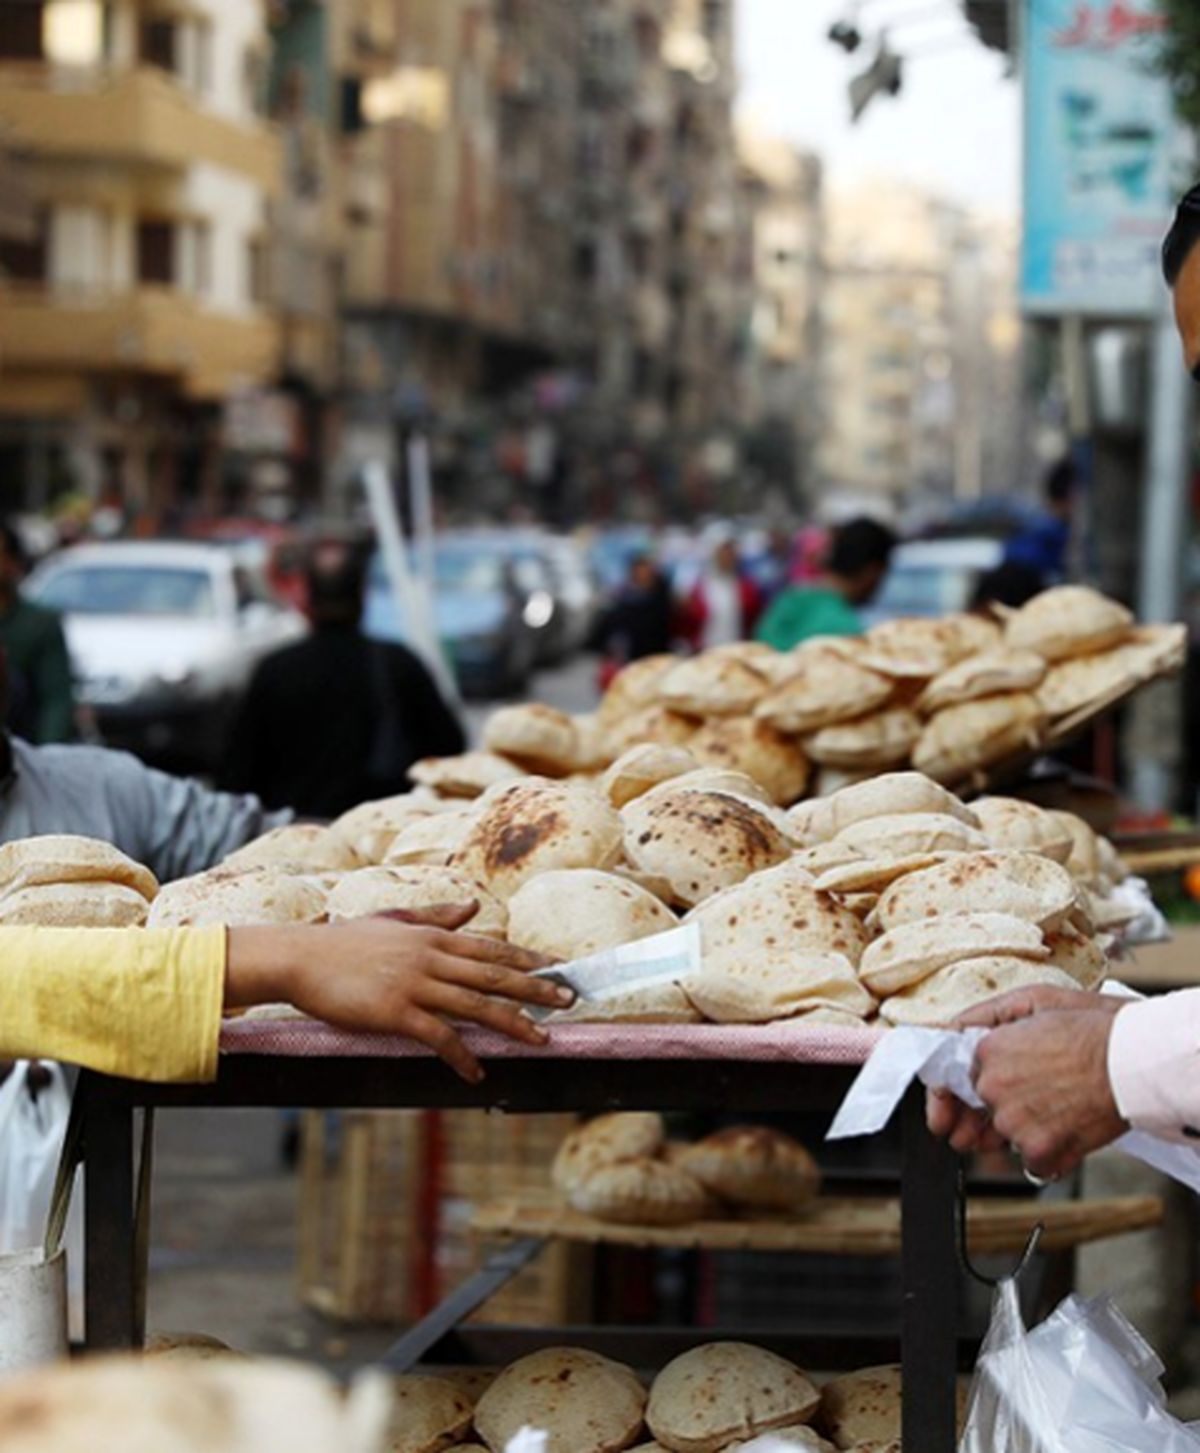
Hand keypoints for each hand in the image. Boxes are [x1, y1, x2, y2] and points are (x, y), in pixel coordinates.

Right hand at [226, 904, 572, 1082]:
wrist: (300, 957)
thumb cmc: (345, 942)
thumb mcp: (395, 919)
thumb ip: (436, 915)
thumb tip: (473, 905)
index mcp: (432, 935)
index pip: (491, 947)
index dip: (528, 958)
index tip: (559, 966)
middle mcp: (431, 956)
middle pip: (495, 974)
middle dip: (536, 988)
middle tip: (568, 1001)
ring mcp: (414, 984)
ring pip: (476, 1004)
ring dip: (513, 1023)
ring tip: (542, 1039)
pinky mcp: (395, 1012)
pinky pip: (439, 1036)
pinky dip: (462, 1055)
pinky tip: (477, 1071)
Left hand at [927, 988, 1125, 1162]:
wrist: (1132, 1062)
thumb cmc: (1092, 1029)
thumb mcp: (1034, 1000)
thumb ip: (987, 1015)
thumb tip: (955, 1030)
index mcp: (988, 1051)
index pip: (970, 1076)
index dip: (994, 1080)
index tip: (1009, 1085)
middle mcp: (993, 1087)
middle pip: (987, 1107)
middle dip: (1009, 1105)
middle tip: (1045, 1094)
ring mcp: (1013, 1121)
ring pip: (1008, 1135)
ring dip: (1029, 1129)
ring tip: (1062, 1107)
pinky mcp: (1038, 1149)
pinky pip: (1031, 1162)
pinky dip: (1049, 1154)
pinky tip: (1068, 1130)